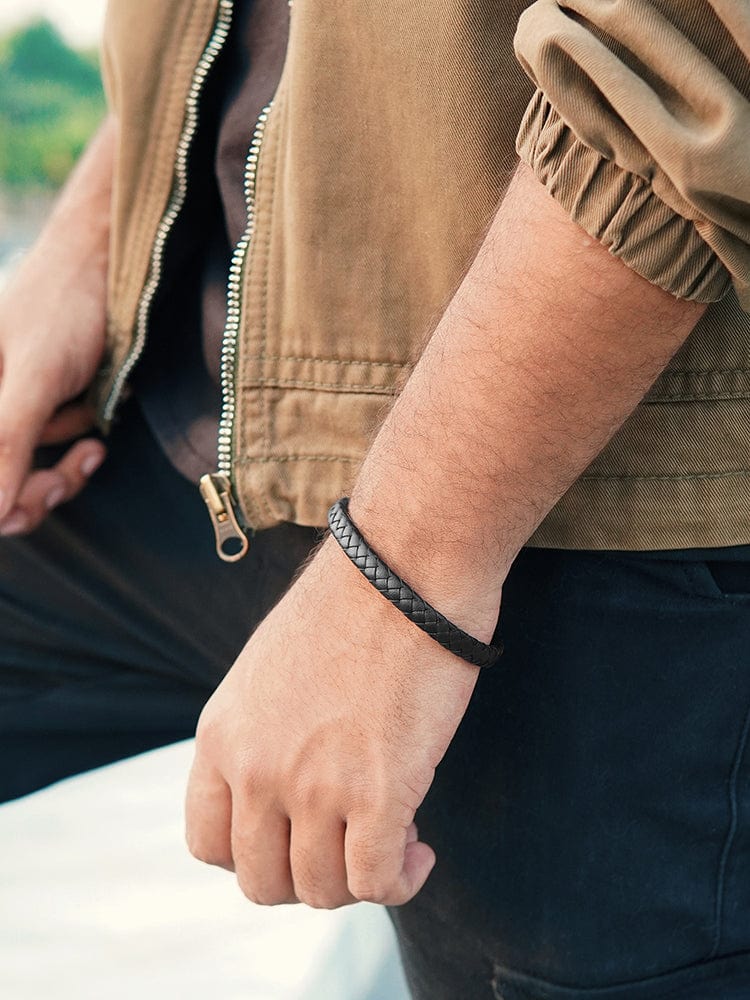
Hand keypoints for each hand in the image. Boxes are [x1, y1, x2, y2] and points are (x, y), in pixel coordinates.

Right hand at [0, 235, 107, 534]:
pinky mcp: (43, 407)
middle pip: (0, 484)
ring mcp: (9, 408)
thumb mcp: (34, 377)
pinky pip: (56, 445)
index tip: (23, 510)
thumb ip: (6, 439)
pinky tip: (99, 420)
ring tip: (90, 412)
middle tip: (79, 465)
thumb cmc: (64, 306)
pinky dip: (80, 435)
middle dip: (41, 483)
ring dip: (68, 449)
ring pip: (31, 470)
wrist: (106, 263)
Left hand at [186, 534, 499, 907]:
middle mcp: (256, 769)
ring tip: (394, 837)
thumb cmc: (351, 603)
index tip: (297, 835)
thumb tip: (289, 780)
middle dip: (308, 874)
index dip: (254, 854)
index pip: (207, 843)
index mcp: (221, 735)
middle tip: (350, 840)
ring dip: (357, 879)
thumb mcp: (270, 667)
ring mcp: (313, 787)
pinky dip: (400, 881)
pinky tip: (420, 850)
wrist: (404, 567)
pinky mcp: (379, 794)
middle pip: (261, 881)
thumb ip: (262, 730)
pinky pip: (376, 882)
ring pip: (320, 891)